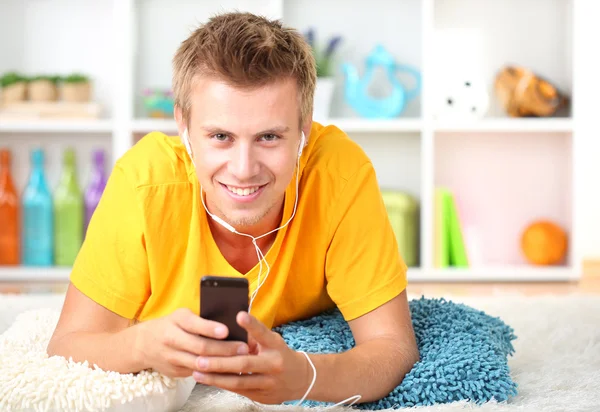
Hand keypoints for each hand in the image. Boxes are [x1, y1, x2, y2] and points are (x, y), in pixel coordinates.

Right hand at [135, 308, 248, 377]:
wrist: (143, 344)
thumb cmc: (173, 325)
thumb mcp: (183, 316)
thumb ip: (201, 319)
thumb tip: (231, 322)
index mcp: (176, 320)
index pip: (194, 324)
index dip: (210, 328)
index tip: (226, 330)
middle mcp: (172, 339)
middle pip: (200, 347)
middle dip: (224, 349)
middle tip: (243, 348)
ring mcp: (172, 357)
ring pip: (199, 364)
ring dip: (222, 363)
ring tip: (240, 361)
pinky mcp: (174, 371)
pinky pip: (197, 373)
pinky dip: (214, 372)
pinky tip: (228, 370)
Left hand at [192, 311, 310, 403]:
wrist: (301, 379)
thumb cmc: (280, 354)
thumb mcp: (273, 341)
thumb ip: (255, 335)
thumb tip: (230, 326)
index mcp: (275, 346)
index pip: (263, 333)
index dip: (251, 325)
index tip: (239, 315)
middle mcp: (273, 364)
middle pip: (244, 364)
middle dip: (220, 363)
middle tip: (200, 359)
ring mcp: (268, 382)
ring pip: (239, 382)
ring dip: (216, 378)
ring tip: (198, 372)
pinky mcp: (262, 396)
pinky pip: (239, 391)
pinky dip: (223, 385)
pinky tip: (209, 380)